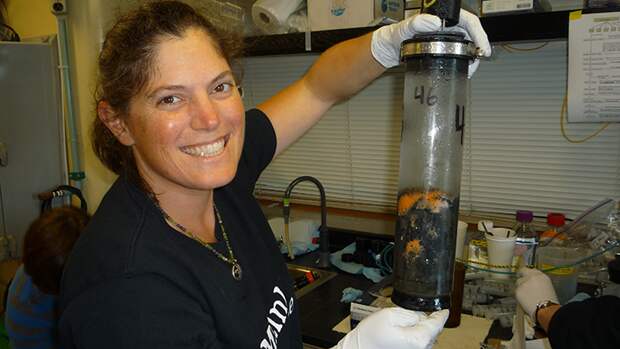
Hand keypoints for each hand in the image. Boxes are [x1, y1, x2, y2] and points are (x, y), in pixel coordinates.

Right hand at [333, 307, 448, 348]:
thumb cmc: (370, 336)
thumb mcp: (390, 314)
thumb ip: (410, 314)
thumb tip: (420, 317)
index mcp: (419, 339)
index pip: (436, 325)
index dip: (440, 315)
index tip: (444, 310)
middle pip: (432, 333)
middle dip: (429, 322)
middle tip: (424, 312)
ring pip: (425, 340)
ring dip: (422, 330)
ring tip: (410, 323)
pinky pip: (417, 345)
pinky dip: (415, 337)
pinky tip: (405, 333)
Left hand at [371, 9, 490, 76]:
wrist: (389, 49)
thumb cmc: (395, 35)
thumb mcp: (404, 28)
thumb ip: (416, 23)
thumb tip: (435, 22)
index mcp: (441, 18)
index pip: (467, 20)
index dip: (478, 33)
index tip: (481, 46)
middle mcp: (446, 27)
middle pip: (471, 35)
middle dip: (478, 48)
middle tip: (477, 62)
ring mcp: (445, 39)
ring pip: (466, 47)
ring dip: (471, 58)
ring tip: (469, 70)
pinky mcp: (442, 51)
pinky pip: (457, 55)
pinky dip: (462, 64)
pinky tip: (462, 71)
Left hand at [515, 267, 558, 319]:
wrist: (546, 310)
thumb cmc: (550, 302)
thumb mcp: (548, 288)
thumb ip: (539, 282)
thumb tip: (533, 283)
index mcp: (541, 276)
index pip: (530, 269)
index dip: (526, 272)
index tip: (525, 275)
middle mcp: (531, 277)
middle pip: (522, 273)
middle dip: (521, 278)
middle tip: (523, 285)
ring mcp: (523, 283)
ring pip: (518, 283)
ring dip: (521, 287)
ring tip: (527, 297)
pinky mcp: (518, 290)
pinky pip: (516, 291)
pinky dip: (519, 295)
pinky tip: (525, 301)